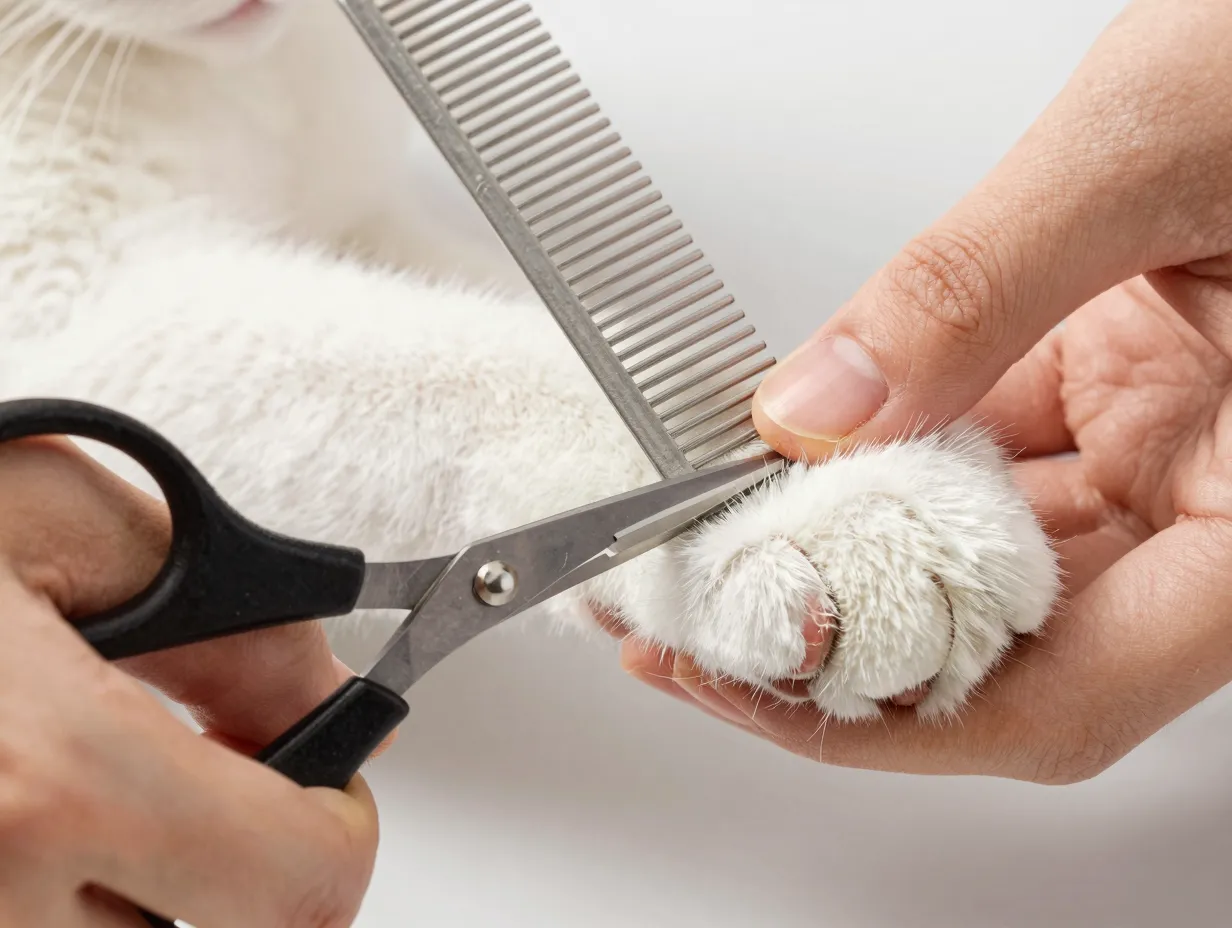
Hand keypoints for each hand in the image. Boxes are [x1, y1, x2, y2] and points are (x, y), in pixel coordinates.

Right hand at [0, 436, 379, 925]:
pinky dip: (59, 910)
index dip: (336, 836)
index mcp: (44, 783)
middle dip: (243, 872)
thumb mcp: (74, 528)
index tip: (327, 793)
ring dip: (138, 895)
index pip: (296, 891)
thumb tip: (336, 709)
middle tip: (212, 793)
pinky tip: (37, 840)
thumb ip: (242, 627)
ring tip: (86, 802)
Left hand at [619, 0, 1231, 783]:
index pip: (1054, 701)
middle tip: (690, 618)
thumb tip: (818, 406)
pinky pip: (975, 466)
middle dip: (826, 639)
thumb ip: (977, 288)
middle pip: (994, 649)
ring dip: (837, 550)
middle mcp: (1208, 517)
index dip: (879, 717)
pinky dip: (880, 463)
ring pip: (968, 560)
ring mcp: (1156, 462)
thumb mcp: (1151, 155)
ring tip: (715, 539)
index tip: (739, 680)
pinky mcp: (1116, 402)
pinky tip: (795, 448)